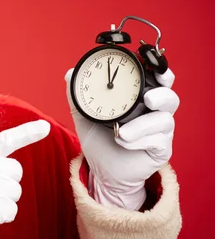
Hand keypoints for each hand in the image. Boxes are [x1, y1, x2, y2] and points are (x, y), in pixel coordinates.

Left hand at [65, 68, 178, 209]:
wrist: (102, 170)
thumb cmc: (99, 139)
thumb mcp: (84, 116)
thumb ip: (78, 95)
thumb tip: (70, 73)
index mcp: (139, 97)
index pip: (156, 79)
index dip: (160, 72)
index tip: (154, 68)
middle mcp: (153, 111)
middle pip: (169, 96)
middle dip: (163, 94)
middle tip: (149, 99)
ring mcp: (159, 131)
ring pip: (164, 120)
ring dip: (143, 125)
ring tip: (120, 132)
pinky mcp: (161, 149)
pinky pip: (158, 141)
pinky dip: (140, 140)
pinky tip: (123, 141)